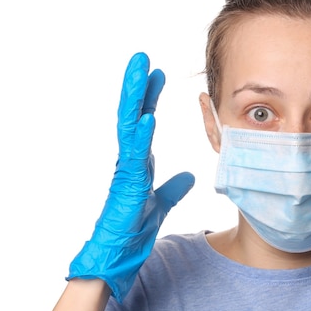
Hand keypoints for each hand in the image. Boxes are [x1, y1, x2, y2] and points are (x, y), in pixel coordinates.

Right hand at [67, 52, 194, 302]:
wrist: (121, 252)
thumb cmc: (134, 227)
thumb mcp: (163, 201)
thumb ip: (174, 187)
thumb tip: (190, 176)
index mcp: (139, 159)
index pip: (145, 119)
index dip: (151, 96)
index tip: (159, 73)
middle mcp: (131, 157)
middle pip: (133, 113)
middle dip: (138, 85)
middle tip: (142, 58)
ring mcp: (127, 167)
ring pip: (128, 124)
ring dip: (135, 96)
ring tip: (140, 70)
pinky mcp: (127, 182)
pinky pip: (134, 154)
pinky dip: (140, 134)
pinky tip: (146, 115)